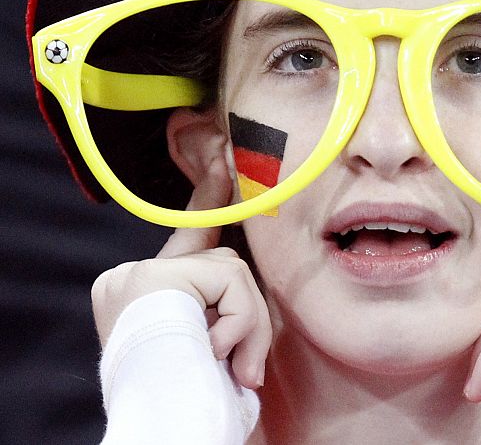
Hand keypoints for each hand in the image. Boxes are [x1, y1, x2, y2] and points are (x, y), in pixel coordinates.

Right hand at [91, 156, 270, 388]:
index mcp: (143, 296)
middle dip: (250, 311)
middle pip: (223, 262)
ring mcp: (138, 275)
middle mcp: (131, 280)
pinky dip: (240, 318)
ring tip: (232, 366)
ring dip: (248, 323)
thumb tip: (241, 274)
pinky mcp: (154, 277)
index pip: (187, 241)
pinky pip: (229, 279)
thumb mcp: (213, 344)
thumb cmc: (194, 395)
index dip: (209, 201)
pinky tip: (216, 349)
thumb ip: (224, 303)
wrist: (165, 423)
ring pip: (232, 270)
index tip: (223, 162)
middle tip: (249, 368)